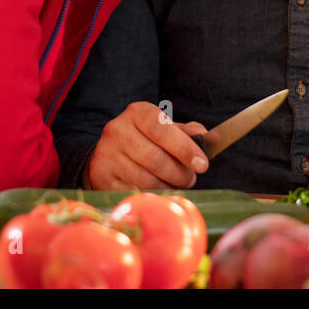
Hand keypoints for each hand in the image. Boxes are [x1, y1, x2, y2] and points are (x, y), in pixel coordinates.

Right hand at [85, 101, 208, 189]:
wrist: (109, 155)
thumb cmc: (146, 141)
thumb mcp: (165, 130)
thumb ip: (187, 133)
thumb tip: (207, 137)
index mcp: (137, 112)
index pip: (162, 129)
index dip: (184, 148)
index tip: (203, 165)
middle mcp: (117, 130)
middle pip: (155, 158)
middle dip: (179, 174)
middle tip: (190, 179)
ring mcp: (106, 154)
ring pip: (145, 179)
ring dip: (167, 187)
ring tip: (175, 185)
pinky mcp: (101, 177)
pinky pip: (132, 192)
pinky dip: (150, 195)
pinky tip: (157, 191)